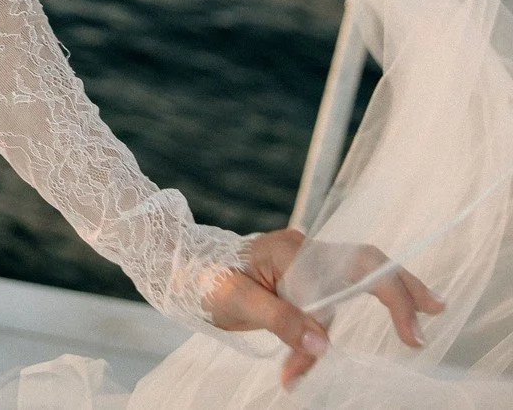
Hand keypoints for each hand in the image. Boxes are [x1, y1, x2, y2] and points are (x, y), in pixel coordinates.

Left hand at [204, 228, 444, 389]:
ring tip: (332, 358)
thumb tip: (325, 343)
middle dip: (401, 287)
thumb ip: (283, 321)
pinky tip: (300, 363)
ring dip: (343, 326)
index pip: (355, 266)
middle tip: (436, 308)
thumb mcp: (238, 303)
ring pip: (342, 291)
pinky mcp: (293, 278)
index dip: (391, 295)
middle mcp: (304, 251)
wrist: (177, 266)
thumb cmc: (204, 279)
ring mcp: (300, 263)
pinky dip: (318, 333)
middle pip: (363, 265)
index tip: (412, 331)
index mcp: (294, 251)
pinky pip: (320, 303)